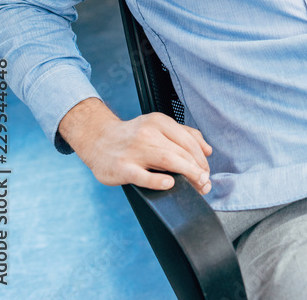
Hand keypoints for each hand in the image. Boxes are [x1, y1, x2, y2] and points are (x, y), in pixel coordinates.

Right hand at [58, 97, 212, 193]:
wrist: (98, 139)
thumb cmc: (132, 135)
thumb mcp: (157, 126)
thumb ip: (184, 134)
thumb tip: (207, 150)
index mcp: (158, 121)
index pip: (187, 140)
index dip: (201, 158)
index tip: (206, 171)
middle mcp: (148, 133)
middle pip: (180, 151)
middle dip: (198, 168)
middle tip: (205, 182)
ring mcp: (134, 150)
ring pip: (167, 160)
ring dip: (187, 173)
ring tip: (198, 184)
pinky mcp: (122, 167)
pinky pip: (142, 175)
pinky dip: (158, 180)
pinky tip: (170, 184)